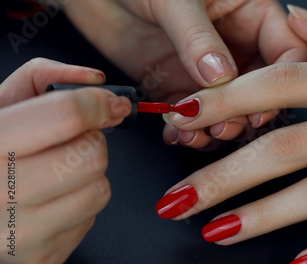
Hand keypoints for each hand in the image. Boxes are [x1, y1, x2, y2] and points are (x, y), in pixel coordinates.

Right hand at [0, 58, 130, 263]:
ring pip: (100, 190)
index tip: (110, 103)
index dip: (98, 103)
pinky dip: (79, 204)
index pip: (66, 115)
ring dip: (89, 176)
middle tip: (71, 142)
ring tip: (57, 172)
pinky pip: (89, 220)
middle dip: (91, 142)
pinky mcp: (39, 258)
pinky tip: (50, 200)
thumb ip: (40, 79)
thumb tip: (94, 80)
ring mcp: (18, 233)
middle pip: (91, 156)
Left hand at [63, 0, 306, 149]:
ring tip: (196, 133)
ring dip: (217, 129)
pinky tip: (177, 132)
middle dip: (245, 115)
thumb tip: (222, 77)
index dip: (281, 84)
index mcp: (251, 12)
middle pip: (261, 91)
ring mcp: (208, 70)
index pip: (288, 51)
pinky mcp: (181, 86)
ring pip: (230, 110)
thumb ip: (199, 37)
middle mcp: (236, 45)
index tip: (261, 108)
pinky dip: (188, 131)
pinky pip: (195, 118)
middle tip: (223, 127)